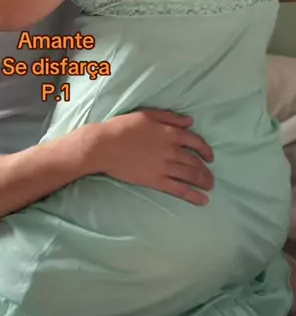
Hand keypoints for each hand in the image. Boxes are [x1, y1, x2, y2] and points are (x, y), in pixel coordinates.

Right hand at [90, 109, 213, 205]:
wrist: (105, 146)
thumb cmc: (123, 127)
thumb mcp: (147, 115)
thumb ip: (170, 118)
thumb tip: (189, 121)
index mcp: (171, 133)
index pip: (196, 142)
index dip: (205, 150)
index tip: (210, 157)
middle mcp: (172, 150)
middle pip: (195, 161)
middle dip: (206, 170)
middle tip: (211, 177)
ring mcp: (165, 167)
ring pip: (191, 175)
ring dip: (204, 181)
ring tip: (210, 187)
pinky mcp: (156, 181)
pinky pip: (179, 189)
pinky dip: (193, 195)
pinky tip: (203, 200)